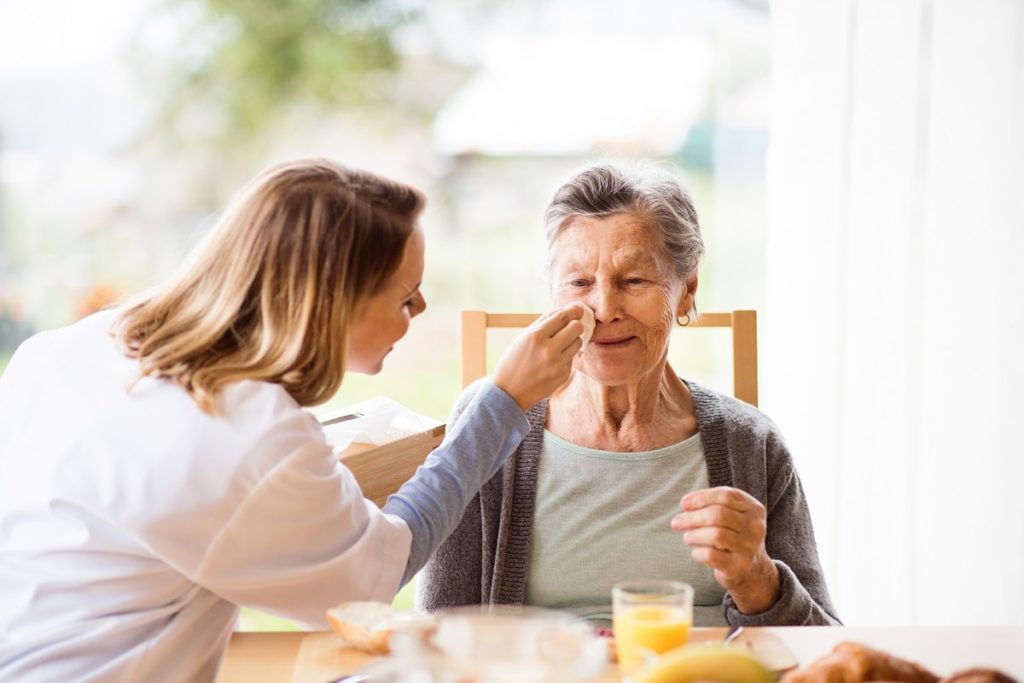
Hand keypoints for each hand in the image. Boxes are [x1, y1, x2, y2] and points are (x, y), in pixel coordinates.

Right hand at [493, 304, 584, 410]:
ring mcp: (557, 364)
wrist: (509, 392)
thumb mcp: (524, 337)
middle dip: (576, 325)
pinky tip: (553, 362)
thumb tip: (567, 309)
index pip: (562, 316)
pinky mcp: (563, 375)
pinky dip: (566, 356)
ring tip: (560, 345)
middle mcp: (548, 349)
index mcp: (535, 336)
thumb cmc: (515, 360)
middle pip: (576, 327)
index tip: (577, 310)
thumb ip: (544, 322)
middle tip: (570, 327)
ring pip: (578, 342)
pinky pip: (572, 358)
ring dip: (572, 340)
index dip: (572, 311)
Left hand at [670, 486, 780, 613]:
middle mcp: (755, 527)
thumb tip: (686, 504)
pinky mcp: (738, 567)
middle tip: (677, 522)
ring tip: (687, 538)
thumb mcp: (731, 516)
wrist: (752, 570)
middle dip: (693, 517)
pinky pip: (711, 555)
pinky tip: (696, 552)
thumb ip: (711, 505)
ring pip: (716, 534)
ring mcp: (749, 548)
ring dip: (694, 535)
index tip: (684, 503)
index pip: (726, 496)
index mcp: (754, 509)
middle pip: (719, 514)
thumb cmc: (735, 538)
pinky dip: (698, 552)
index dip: (702, 497)